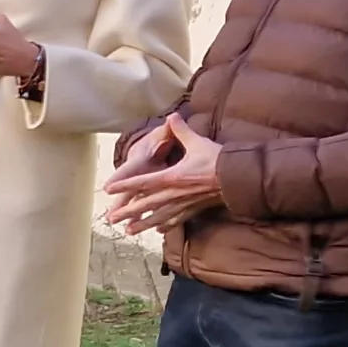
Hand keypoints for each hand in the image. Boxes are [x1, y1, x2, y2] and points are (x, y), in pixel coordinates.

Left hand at [101, 112, 223, 233]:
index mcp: (171, 177)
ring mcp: (184, 204)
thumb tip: (172, 115)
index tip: (108, 190)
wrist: (239, 178)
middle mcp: (174, 193)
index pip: (142, 182)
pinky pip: (178, 220)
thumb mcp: (197, 142)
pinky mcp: (194, 209)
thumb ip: (181, 130)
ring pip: (159, 216)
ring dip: (143, 224)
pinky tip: (159, 231)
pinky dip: (167, 225)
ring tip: (129, 231)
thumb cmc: (217, 160)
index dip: (125, 185)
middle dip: (128, 212)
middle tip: (111, 219)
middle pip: (146, 204)